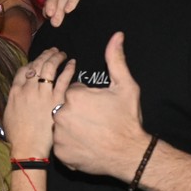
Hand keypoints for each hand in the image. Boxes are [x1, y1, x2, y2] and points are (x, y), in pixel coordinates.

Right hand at [3, 48, 73, 158]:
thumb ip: (15, 100)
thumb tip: (20, 92)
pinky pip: (64, 79)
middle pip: (37, 64)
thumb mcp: (9, 114)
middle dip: (46, 55)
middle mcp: (28, 89)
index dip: (32, 62)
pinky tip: (73, 63)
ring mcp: (43, 93)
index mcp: (16, 91)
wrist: (27, 148)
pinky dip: (69, 68)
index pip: (24, 70)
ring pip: (50, 67)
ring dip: (57, 57)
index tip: (38, 61)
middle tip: (53, 51)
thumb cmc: (18, 136)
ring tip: (62, 54)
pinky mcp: (57, 100)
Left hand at [51, 32, 150, 179]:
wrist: (131, 154)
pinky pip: (61, 145)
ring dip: (71, 127)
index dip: (86, 97)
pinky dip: (70, 144)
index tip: (97, 106)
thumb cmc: (128, 120)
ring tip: (91, 132)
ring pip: (61, 126)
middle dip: (76, 111)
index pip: (72, 91)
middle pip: (64, 107)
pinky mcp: (60, 154)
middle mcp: (61, 114)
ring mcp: (59, 136)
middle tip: (95, 120)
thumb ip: (116, 59)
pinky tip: (85, 144)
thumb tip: (117, 36)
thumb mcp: (125, 86)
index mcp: (73, 96)